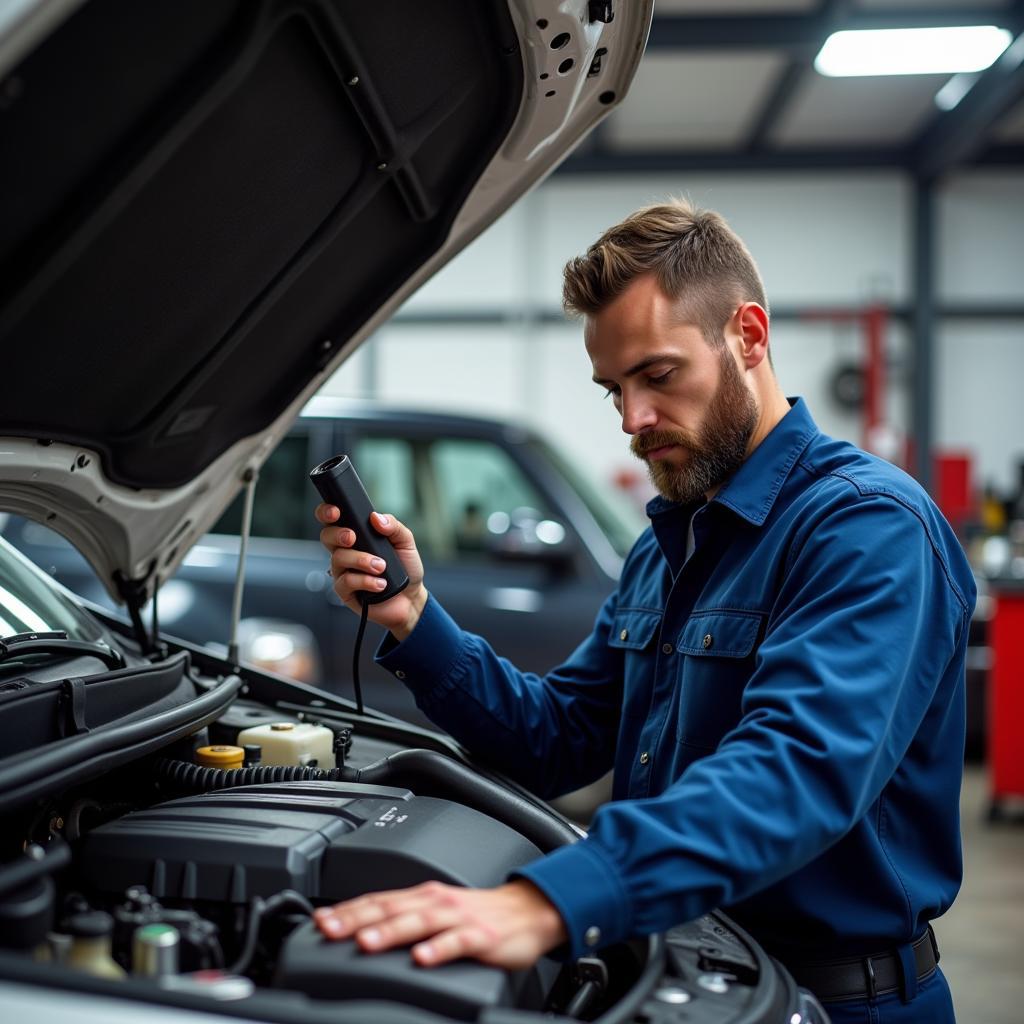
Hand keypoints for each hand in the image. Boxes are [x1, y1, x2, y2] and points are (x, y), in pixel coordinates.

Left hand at [312, 880, 566, 969]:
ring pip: (419, 922)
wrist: (528, 910)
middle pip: (391, 908)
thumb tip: (362, 932)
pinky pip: (456, 942)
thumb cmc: (479, 914)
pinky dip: (438, 949)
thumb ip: (404, 919)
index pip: (378, 900)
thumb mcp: (438, 911)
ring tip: (366, 943)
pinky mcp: (481, 936)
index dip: (348, 910)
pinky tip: (422, 958)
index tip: (319, 921)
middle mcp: (436, 902)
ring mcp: (458, 918)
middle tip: (329, 930)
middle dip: (357, 919)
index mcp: (422, 896)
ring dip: (391, 931)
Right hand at [316, 505, 427, 639]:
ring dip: (360, 560)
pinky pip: (345, 582)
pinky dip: (365, 581)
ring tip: (381, 566)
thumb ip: (393, 526)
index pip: (333, 519)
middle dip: (338, 534)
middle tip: (353, 538)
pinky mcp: (345, 592)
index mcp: (358, 535)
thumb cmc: (406, 568)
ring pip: (338, 558)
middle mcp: (346, 551)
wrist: (411, 598)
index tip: (336, 512)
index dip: (327, 512)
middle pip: (326, 536)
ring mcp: (344, 571)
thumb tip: (376, 517)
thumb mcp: (405, 542)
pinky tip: (380, 583)